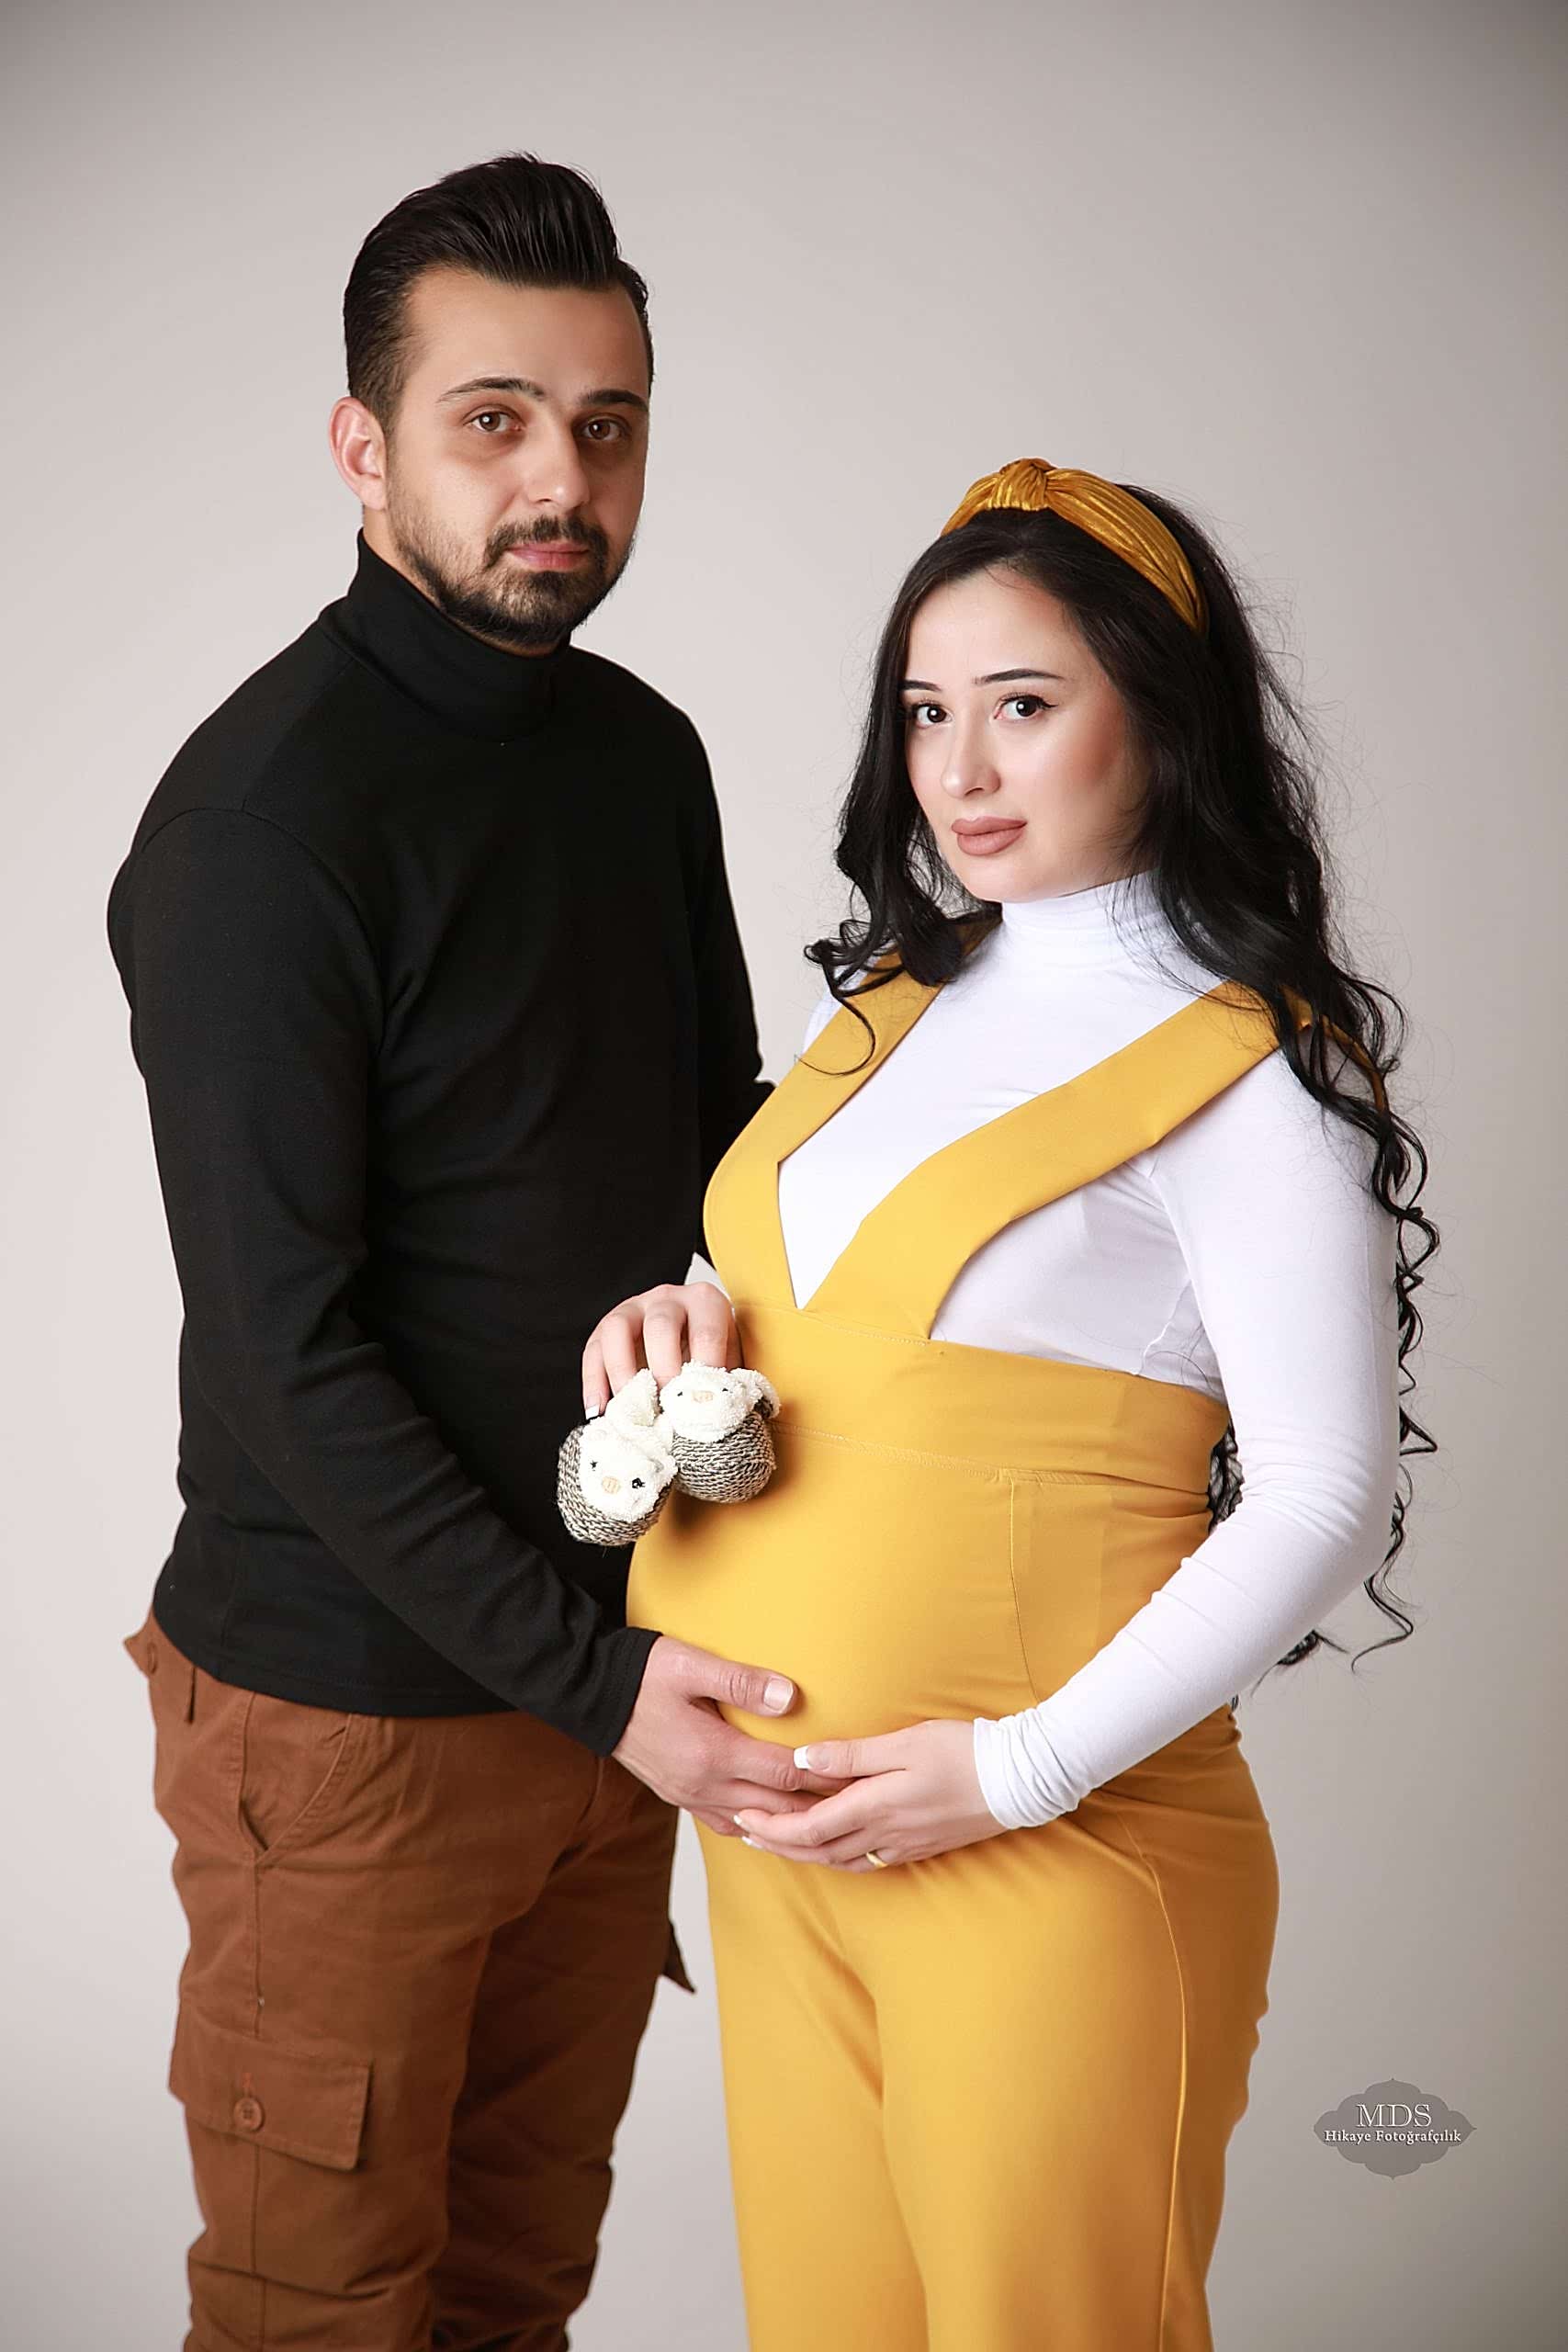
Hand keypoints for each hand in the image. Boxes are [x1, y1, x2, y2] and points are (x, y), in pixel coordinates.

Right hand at [583, 1280, 738, 1412]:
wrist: (686, 1336)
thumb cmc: (709, 1352)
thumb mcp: (727, 1360)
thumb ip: (725, 1382)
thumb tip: (719, 1415)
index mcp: (705, 1302)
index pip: (707, 1333)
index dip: (703, 1371)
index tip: (700, 1404)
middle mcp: (668, 1298)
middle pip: (660, 1325)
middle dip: (663, 1370)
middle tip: (667, 1408)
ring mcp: (632, 1308)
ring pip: (618, 1329)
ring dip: (623, 1373)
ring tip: (632, 1409)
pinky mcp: (604, 1327)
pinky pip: (593, 1350)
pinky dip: (594, 1382)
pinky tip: (599, 1410)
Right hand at [612, 1636, 851, 1838]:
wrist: (589, 1693)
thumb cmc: (642, 1673)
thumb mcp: (692, 1665)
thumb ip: (742, 1683)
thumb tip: (790, 1698)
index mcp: (713, 1754)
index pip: (784, 1775)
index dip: (824, 1777)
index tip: (857, 1776)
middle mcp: (704, 1784)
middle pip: (775, 1808)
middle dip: (817, 1809)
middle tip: (856, 1807)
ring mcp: (689, 1795)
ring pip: (752, 1824)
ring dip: (788, 1825)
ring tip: (823, 1823)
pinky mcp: (678, 1795)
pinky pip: (725, 1823)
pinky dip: (754, 1827)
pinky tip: (768, 1823)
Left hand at [730, 1718, 1005, 1869]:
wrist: (1021, 1779)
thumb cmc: (964, 1751)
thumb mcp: (905, 1743)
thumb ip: (852, 1756)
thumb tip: (803, 1762)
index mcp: (877, 1807)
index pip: (809, 1828)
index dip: (773, 1826)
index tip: (743, 1816)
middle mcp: (886, 1835)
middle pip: (819, 1851)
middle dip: (778, 1844)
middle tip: (746, 1833)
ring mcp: (905, 1845)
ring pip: (841, 1861)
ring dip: (805, 1853)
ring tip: (779, 1841)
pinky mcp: (921, 1846)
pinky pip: (866, 1861)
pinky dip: (837, 1856)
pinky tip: (832, 1846)